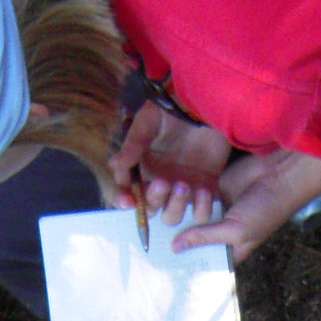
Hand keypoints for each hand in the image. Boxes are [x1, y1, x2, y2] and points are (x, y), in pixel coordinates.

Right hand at [109, 102, 227, 226]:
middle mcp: (160, 183)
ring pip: (172, 215)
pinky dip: (201, 207)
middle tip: (163, 181)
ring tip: (183, 184)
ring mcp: (182, 188)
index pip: (128, 192)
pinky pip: (201, 212)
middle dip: (154, 199)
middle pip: (151, 207)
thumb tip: (115, 165)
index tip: (129, 201)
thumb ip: (133, 144)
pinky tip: (203, 189)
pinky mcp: (205, 188)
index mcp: (142, 169)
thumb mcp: (148, 121)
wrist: (205, 105)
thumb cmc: (172, 110)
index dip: (124, 200)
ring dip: (175, 206)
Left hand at [173, 149, 320, 261]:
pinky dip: (183, 195)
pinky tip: (167, 195)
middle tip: (154, 238)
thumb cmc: (265, 211)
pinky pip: (191, 195)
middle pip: (191, 239)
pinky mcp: (211, 189)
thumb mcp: (236, 231)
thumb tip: (175, 248)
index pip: (203, 261)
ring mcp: (214, 210)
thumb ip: (205, 237)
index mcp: (228, 250)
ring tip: (161, 210)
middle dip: (176, 237)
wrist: (279, 175)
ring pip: (188, 215)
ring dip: (179, 212)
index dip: (185, 262)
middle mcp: (219, 232)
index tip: (162, 266)